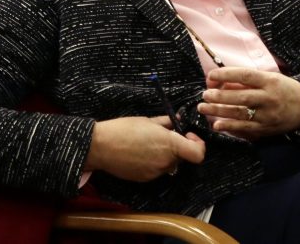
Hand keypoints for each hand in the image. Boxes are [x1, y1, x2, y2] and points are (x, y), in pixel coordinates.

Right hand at [85, 116, 204, 181]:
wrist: (101, 146)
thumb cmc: (124, 129)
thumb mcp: (148, 120)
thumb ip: (167, 122)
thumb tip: (178, 119)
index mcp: (170, 144)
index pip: (198, 154)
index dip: (198, 144)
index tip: (187, 135)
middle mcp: (166, 162)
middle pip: (182, 157)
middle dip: (177, 147)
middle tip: (163, 135)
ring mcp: (155, 173)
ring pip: (168, 164)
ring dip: (164, 155)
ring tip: (147, 143)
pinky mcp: (145, 179)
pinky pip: (156, 170)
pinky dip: (153, 162)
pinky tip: (139, 152)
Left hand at [198, 68, 299, 138]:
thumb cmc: (284, 88)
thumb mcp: (270, 78)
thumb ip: (248, 81)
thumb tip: (222, 82)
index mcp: (270, 81)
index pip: (246, 76)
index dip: (227, 74)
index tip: (211, 75)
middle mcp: (269, 98)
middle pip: (241, 97)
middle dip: (220, 96)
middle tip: (204, 94)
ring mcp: (268, 116)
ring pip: (241, 114)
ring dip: (219, 112)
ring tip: (203, 108)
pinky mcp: (267, 129)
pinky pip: (246, 129)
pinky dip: (230, 127)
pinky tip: (217, 125)